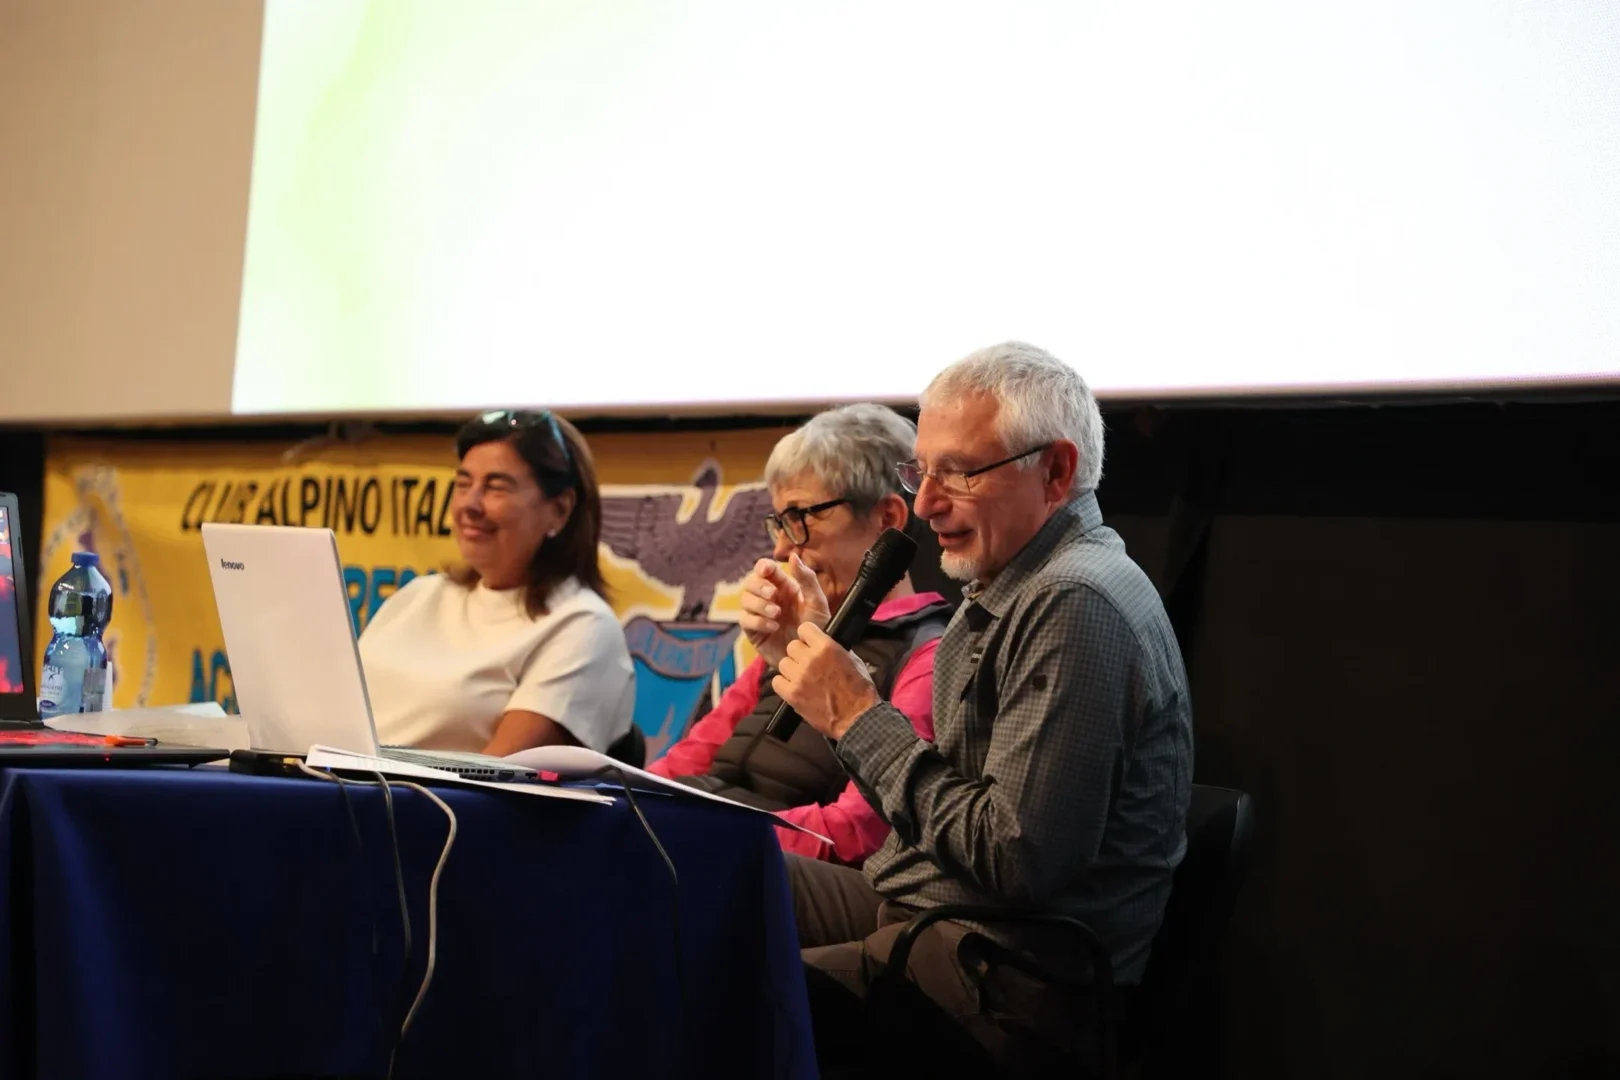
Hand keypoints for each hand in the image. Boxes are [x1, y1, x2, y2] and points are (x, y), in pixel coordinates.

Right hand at [738, 553, 830, 668]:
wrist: (813, 657)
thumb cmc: (817, 628)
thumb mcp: (817, 602)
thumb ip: (807, 579)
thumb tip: (794, 556)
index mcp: (783, 586)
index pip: (765, 569)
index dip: (762, 567)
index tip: (766, 570)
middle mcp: (768, 598)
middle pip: (751, 582)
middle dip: (759, 586)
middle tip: (773, 595)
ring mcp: (759, 614)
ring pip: (745, 599)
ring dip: (759, 604)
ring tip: (777, 614)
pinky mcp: (753, 631)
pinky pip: (745, 620)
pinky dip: (758, 621)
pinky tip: (773, 627)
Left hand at [772, 623, 879, 740]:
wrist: (857, 718)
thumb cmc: (859, 690)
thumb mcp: (852, 660)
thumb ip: (834, 649)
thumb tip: (823, 643)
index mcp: (826, 647)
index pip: (804, 629)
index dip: (807, 637)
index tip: (809, 643)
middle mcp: (810, 659)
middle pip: (792, 646)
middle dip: (799, 654)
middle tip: (807, 664)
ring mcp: (799, 677)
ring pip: (783, 663)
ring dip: (791, 670)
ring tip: (801, 678)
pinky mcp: (792, 694)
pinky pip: (777, 682)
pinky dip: (784, 685)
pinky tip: (794, 688)